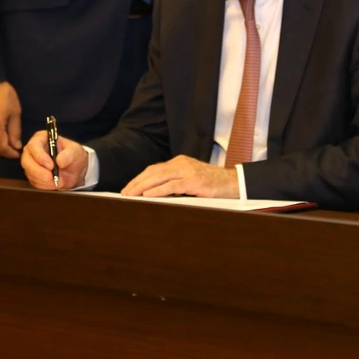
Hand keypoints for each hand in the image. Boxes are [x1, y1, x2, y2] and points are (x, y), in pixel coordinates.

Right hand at [22, 130, 87, 190]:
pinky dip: (44, 185)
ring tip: (58, 181)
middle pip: (26, 160)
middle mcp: (33, 150)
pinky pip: (34, 182)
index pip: (34, 145)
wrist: (76, 171)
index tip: (51, 166)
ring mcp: (31, 163)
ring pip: (29, 173)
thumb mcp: (76, 152)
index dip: (40, 156)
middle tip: (51, 178)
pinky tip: (54, 184)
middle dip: (38, 171)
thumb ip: (69, 155)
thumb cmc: (74, 155)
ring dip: (43, 180)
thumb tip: (59, 161)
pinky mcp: (33, 175)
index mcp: (42, 138)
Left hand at [121, 155, 238, 198]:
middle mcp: (182, 163)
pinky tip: (147, 195)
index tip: (128, 188)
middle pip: (153, 171)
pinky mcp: (194, 181)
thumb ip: (175, 183)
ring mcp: (188, 171)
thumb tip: (154, 194)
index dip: (140, 178)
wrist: (234, 183)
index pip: (154, 169)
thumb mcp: (191, 180)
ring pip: (159, 177)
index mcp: (180, 162)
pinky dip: (157, 190)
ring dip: (142, 186)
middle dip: (137, 182)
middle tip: (124, 193)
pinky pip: (171, 185)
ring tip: (131, 195)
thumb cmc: (212, 185)